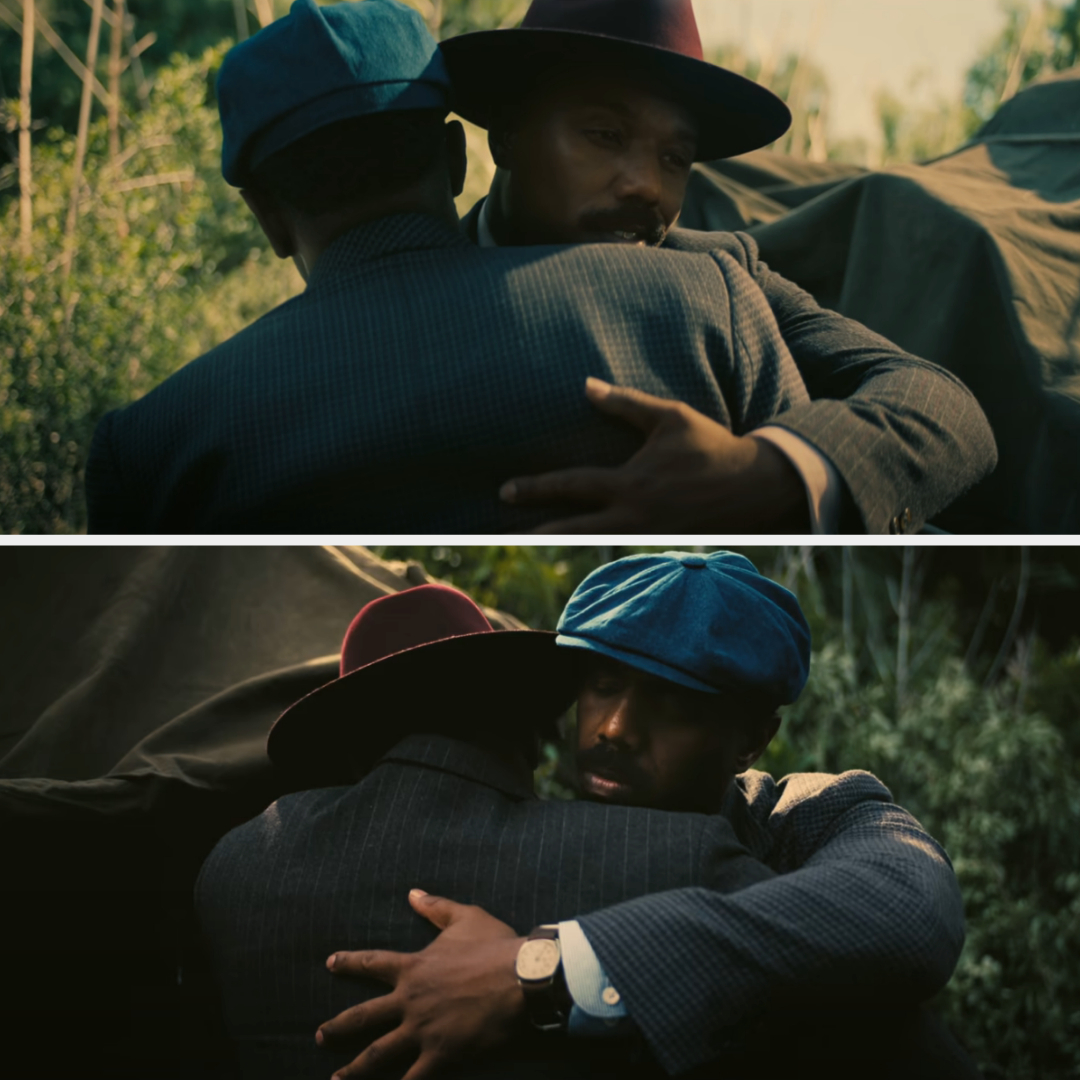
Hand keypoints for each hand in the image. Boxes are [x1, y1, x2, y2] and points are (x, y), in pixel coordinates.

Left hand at [317, 890, 526, 1079]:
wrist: (521, 978)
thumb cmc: (495, 946)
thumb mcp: (465, 917)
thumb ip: (435, 907)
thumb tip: (412, 893)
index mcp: (413, 968)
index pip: (372, 963)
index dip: (349, 962)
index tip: (329, 963)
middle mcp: (410, 1001)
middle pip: (363, 1016)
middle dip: (338, 1027)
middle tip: (320, 1036)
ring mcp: (422, 1031)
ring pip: (378, 1054)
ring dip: (355, 1069)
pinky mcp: (441, 1055)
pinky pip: (413, 1079)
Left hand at [500, 378, 809, 533]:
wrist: (755, 487)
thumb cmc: (711, 445)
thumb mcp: (670, 416)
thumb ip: (625, 403)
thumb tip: (585, 385)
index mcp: (633, 483)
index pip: (573, 486)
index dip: (536, 489)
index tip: (505, 492)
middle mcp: (636, 515)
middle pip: (575, 530)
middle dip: (539, 532)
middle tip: (505, 536)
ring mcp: (649, 536)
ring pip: (595, 545)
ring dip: (564, 545)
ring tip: (533, 546)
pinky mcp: (662, 545)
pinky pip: (621, 548)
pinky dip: (596, 548)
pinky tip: (579, 547)